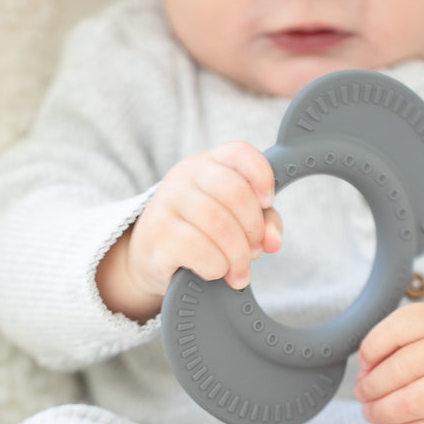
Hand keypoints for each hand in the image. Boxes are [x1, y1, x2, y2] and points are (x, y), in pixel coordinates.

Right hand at [96, 141, 281, 320]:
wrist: (151, 255)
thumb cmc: (201, 232)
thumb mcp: (236, 219)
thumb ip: (264, 222)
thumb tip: (273, 241)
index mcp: (208, 164)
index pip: (240, 153)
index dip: (262, 177)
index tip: (267, 203)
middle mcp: (184, 176)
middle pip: (235, 192)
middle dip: (253, 229)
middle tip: (254, 251)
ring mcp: (166, 202)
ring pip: (219, 224)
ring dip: (237, 255)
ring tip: (238, 269)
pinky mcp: (157, 233)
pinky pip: (199, 249)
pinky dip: (215, 266)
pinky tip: (213, 271)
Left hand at [354, 302, 423, 423]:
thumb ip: (399, 339)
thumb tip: (364, 373)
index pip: (395, 330)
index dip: (370, 350)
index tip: (363, 364)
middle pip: (400, 370)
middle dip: (371, 386)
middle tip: (362, 393)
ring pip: (412, 402)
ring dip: (381, 411)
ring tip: (371, 413)